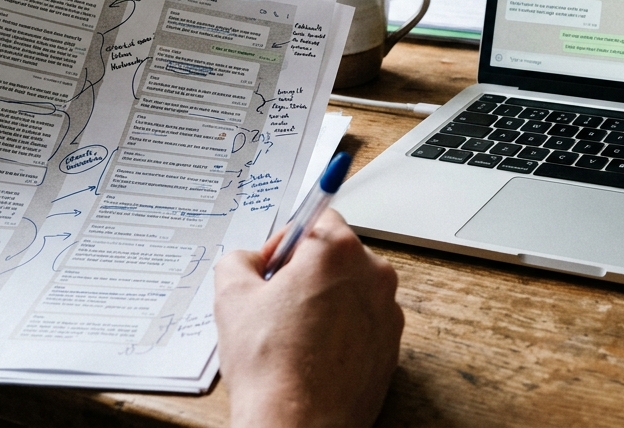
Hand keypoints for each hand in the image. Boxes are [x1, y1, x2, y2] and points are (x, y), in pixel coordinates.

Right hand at [214, 208, 402, 427]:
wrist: (299, 425)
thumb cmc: (271, 366)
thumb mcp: (231, 297)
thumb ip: (238, 260)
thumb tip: (248, 260)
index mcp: (339, 251)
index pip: (318, 217)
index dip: (287, 239)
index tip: (272, 264)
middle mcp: (374, 275)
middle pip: (337, 254)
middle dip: (306, 271)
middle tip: (275, 302)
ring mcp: (388, 312)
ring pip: (351, 290)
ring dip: (325, 301)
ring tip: (292, 334)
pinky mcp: (392, 345)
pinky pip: (363, 323)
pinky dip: (341, 331)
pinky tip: (313, 354)